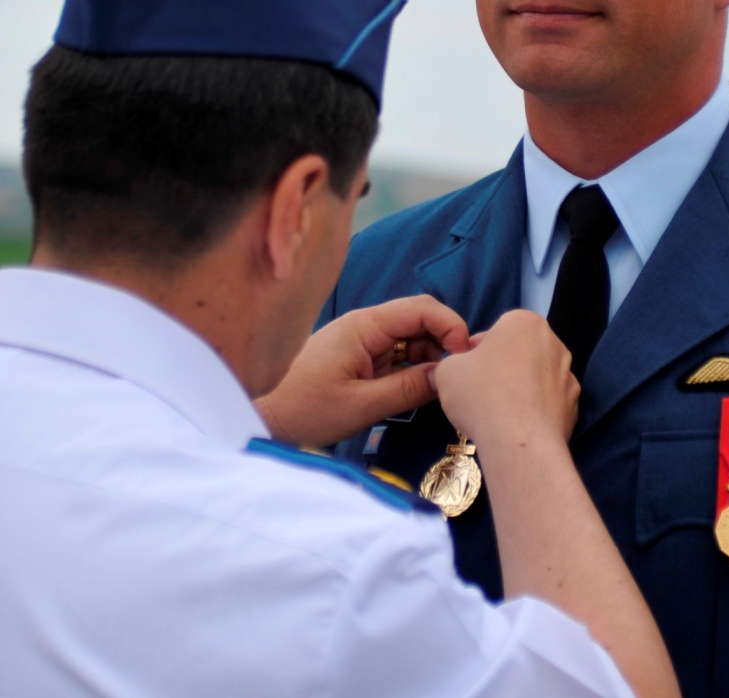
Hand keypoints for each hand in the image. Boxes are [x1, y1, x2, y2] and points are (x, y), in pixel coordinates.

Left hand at [256, 295, 470, 446]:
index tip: (466, 356)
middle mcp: (366, 327)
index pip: (421, 309)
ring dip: (431, 359)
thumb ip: (408, 389)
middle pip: (420, 321)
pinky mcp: (360, 360)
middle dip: (445, 343)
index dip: (451, 326)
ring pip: (412, 340)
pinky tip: (423, 390)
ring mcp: (363, 342)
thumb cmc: (304, 410)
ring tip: (442, 388)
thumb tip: (449, 376)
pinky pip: (398, 357)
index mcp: (364, 326)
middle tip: (459, 376)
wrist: (261, 419)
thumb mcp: (361, 405)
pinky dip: (415, 370)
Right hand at [434, 309, 577, 450]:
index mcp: (524, 322)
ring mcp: (569, 374)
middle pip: (518, 352)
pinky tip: (519, 425)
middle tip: (481, 392)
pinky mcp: (574, 405)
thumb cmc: (482, 395)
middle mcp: (553, 342)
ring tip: (500, 412)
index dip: (475, 352)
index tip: (466, 372)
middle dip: (501, 367)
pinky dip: (535, 410)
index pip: (494, 331)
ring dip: (520, 388)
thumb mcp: (447, 370)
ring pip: (535, 377)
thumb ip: (453, 361)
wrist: (519, 442)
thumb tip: (465, 368)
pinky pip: (547, 402)